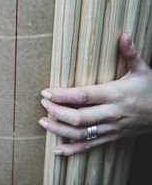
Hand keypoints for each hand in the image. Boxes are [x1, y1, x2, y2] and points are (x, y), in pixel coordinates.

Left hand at [39, 33, 151, 155]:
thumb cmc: (151, 90)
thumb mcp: (143, 70)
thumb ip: (131, 53)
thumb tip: (123, 35)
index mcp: (116, 94)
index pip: (85, 96)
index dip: (64, 95)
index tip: (47, 92)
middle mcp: (111, 113)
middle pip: (80, 118)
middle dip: (57, 112)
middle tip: (43, 105)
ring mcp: (111, 128)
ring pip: (82, 134)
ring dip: (60, 130)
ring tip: (43, 122)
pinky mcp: (112, 138)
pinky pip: (90, 146)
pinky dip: (73, 150)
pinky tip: (57, 150)